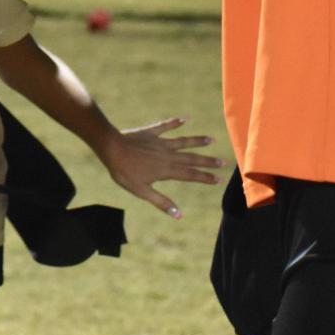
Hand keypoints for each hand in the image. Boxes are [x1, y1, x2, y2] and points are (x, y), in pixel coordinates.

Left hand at [97, 117, 223, 218]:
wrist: (111, 148)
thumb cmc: (124, 171)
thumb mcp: (142, 191)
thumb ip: (161, 202)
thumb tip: (179, 216)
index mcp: (167, 170)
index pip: (190, 175)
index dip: (205, 177)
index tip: (218, 179)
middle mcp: (168, 155)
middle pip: (192, 158)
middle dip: (208, 161)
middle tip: (224, 162)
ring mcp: (160, 142)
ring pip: (183, 141)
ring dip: (197, 140)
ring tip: (211, 139)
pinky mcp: (150, 132)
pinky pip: (165, 126)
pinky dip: (175, 122)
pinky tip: (185, 119)